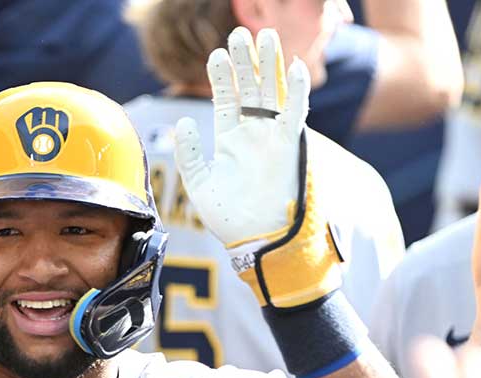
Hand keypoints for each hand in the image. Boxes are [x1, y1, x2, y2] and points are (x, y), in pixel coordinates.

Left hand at [174, 27, 340, 307]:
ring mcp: (272, 139)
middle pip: (249, 88)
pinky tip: (295, 67)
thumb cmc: (230, 219)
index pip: (226, 99)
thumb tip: (184, 122)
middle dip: (244, 62)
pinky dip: (296, 92)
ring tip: (263, 35)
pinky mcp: (290, 148)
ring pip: (271, 93)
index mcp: (231, 140)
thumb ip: (190, 154)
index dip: (222, 76)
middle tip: (238, 33)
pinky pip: (295, 114)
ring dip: (268, 66)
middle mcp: (253, 134)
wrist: (256, 241)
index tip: (215, 54)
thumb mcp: (200, 184)